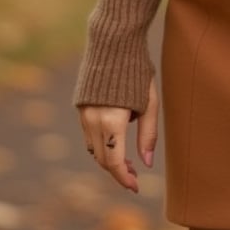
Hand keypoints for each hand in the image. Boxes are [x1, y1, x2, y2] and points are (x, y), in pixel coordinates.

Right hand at [79, 77, 158, 192]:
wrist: (113, 42)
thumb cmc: (137, 70)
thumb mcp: (149, 102)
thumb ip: (148, 134)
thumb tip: (148, 163)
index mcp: (112, 121)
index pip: (114, 162)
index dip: (124, 178)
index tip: (135, 187)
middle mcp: (93, 121)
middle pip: (102, 159)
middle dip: (118, 171)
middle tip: (135, 174)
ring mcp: (84, 114)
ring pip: (93, 149)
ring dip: (108, 158)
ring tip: (128, 160)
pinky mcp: (81, 108)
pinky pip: (89, 135)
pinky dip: (101, 144)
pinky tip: (116, 141)